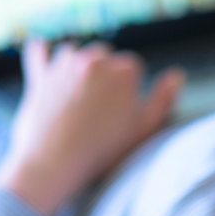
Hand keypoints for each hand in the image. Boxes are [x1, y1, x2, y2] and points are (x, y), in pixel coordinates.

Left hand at [0, 40, 184, 215]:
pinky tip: (43, 51)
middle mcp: (94, 59)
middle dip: (105, 74)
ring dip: (78, 66)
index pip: (134, 67)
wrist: (54, 163)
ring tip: (79, 91)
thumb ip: (164, 99)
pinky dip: (41, 53)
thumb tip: (177, 75)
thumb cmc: (104, 149)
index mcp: (123, 71)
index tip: (125, 107)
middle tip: (102, 103)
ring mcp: (63, 65)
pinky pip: (38, 53)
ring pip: (75, 53)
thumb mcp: (145, 128)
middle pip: (105, 57)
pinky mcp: (39, 77)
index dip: (131, 87)